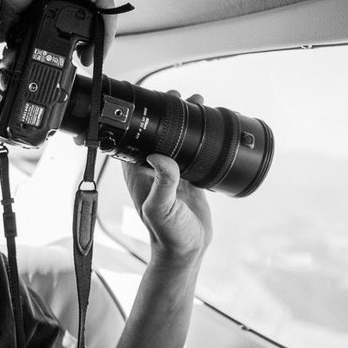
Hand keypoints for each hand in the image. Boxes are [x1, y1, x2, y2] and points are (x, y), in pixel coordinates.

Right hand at [0, 0, 117, 63]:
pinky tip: (99, 47)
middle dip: (87, 43)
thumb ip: (17, 23)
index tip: (67, 57)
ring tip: (90, 58)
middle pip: (89, 19)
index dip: (72, 39)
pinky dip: (106, 32)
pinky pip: (107, 12)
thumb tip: (8, 41)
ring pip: (101, 17)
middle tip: (81, 61)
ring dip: (98, 40)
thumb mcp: (16, 6)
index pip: (72, 19)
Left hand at [122, 94, 212, 263]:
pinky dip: (201, 139)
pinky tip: (211, 129)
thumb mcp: (161, 207)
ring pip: (177, 139)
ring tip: (199, 104)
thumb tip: (159, 156)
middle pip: (158, 132)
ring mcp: (170, 171)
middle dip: (169, 113)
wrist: (187, 250)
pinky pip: (193, 152)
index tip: (160, 101)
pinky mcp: (188, 177)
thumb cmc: (166, 233)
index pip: (136, 136)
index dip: (146, 117)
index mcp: (138, 171)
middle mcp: (151, 167)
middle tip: (183, 98)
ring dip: (187, 122)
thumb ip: (162, 182)